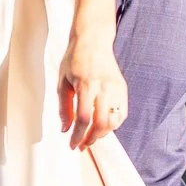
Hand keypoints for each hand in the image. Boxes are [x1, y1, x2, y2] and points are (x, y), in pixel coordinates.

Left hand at [59, 31, 128, 150]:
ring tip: (91, 137)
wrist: (93, 40)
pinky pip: (122, 113)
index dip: (78, 135)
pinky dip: (113, 124)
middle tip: (82, 145)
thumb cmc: (75, 60)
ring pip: (115, 120)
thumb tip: (65, 129)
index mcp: (86, 84)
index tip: (72, 145)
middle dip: (91, 139)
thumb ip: (63, 107)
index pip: (83, 117)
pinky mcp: (123, 88)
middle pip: (101, 122)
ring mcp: (116, 88)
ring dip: (103, 134)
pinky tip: (102, 126)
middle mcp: (104, 87)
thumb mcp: (62, 82)